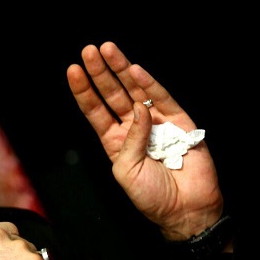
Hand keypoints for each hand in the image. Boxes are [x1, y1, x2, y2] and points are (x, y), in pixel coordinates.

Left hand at [66, 42, 222, 239]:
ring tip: (107, 50)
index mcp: (115, 141)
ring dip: (121, 70)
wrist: (186, 209)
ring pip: (135, 90)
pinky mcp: (178, 122)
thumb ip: (130, 139)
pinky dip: (149, 85)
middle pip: (112, 94)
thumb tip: (139, 108)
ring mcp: (155, 122)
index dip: (84, 91)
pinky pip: (162, 99)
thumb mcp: (126, 171)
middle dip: (100, 73)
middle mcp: (132, 128)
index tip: (73, 70)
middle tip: (89, 51)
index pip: (95, 110)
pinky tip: (134, 70)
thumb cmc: (152, 197)